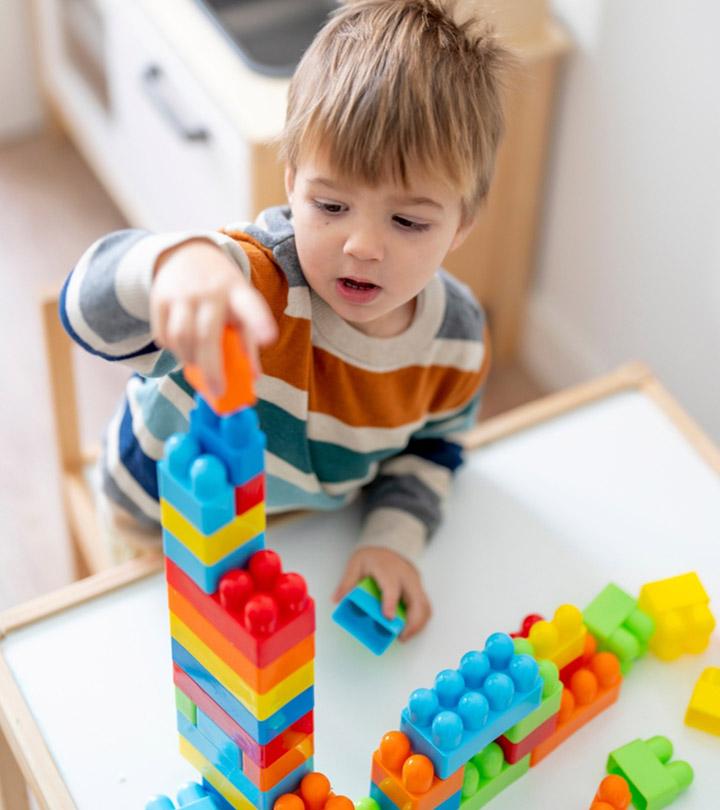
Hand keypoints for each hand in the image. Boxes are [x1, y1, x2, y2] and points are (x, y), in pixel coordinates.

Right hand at [150, 239, 276, 394]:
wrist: (186, 254)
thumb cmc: (222, 289)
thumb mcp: (241, 303)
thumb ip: (248, 338)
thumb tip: (254, 377)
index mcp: (236, 291)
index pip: (249, 305)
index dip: (258, 322)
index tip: (268, 339)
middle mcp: (208, 290)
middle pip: (206, 334)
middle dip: (212, 368)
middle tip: (218, 391)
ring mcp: (181, 293)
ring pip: (181, 338)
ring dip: (190, 360)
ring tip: (198, 365)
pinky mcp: (159, 298)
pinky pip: (164, 335)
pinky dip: (174, 350)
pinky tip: (183, 349)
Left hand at [333, 547, 431, 640]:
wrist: (388, 546)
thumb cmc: (372, 558)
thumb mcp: (356, 564)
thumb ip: (347, 582)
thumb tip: (337, 600)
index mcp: (387, 568)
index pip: (392, 586)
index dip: (390, 602)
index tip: (388, 617)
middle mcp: (405, 575)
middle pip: (416, 599)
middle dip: (412, 621)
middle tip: (400, 636)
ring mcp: (415, 582)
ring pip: (424, 605)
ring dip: (418, 624)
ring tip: (404, 636)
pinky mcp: (419, 589)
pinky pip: (425, 607)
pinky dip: (420, 621)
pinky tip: (409, 630)